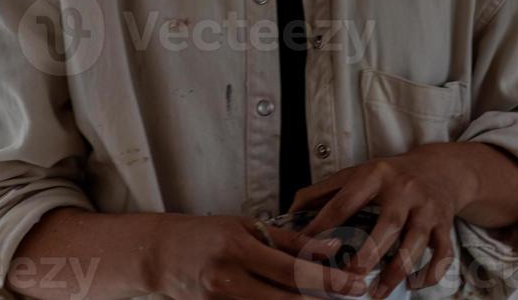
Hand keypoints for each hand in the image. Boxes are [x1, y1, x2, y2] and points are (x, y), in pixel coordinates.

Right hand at [151, 212, 368, 299]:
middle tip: (352, 289)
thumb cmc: (206, 234)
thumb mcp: (245, 226)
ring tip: (329, 296)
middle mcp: (230, 281)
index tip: (354, 282)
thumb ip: (287, 239)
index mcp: (238, 249)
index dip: (328, 279)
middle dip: (326, 297)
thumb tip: (329, 247)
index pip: (292, 271)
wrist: (163, 256)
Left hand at [287, 144, 476, 297]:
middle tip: (349, 276)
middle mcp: (403, 190)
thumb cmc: (388, 175)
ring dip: (396, 272)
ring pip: (415, 243)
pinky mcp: (445, 225)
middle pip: (388, 225)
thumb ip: (323, 191)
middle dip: (369, 253)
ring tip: (376, 293)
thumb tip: (290, 212)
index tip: (307, 249)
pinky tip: (412, 286)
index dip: (324, 225)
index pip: (345, 202)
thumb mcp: (356, 173)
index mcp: (374, 175)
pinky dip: (430, 274)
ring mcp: (426, 209)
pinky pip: (442, 255)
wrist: (439, 168)